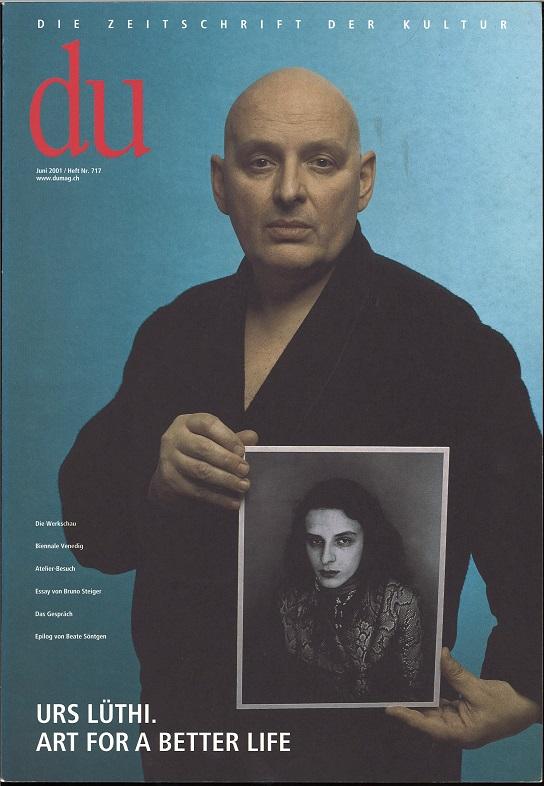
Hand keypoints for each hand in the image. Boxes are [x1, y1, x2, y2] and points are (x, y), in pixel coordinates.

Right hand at [148, 413, 257, 509]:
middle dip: (228, 460)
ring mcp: (169, 460)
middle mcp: (174, 438)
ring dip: (225, 480)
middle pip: (203, 448)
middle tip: (245, 470)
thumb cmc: (196, 451)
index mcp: (187, 422)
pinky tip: (233, 501)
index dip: (227, 437)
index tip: (243, 451)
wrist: (170, 473)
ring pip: (200, 470)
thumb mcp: (212, 439)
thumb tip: (252, 437)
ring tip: (243, 486)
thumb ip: (232, 438)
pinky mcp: (170, 481)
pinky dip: (218, 498)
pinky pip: (197, 490)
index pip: (208, 424)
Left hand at [386, 647, 539, 747]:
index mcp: (461, 734)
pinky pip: (442, 702)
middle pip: (428, 718)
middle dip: (412, 706)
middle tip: (392, 691)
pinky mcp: (460, 712)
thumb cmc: (506, 706)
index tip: (391, 709)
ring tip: (403, 685)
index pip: (428, 727)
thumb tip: (440, 654)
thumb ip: (456, 674)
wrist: (526, 707)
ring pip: (434, 709)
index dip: (409, 718)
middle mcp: (456, 731)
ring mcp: (458, 722)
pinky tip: (423, 683)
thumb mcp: (479, 689)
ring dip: (422, 698)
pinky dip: (434, 693)